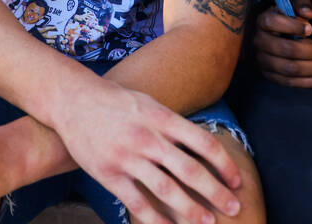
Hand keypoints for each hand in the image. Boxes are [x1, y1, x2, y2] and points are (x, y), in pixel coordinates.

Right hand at [53, 84, 242, 223]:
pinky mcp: (109, 174)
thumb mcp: (151, 104)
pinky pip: (137, 202)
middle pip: (190, 170)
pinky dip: (155, 219)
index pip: (204, 143)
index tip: (237, 181)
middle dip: (216, 191)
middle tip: (234, 207)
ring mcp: (128, 158)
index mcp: (162, 118)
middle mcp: (148, 138)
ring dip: (191, 209)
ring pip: (166, 190)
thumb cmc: (118, 102)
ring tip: (208, 222)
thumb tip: (203, 146)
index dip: (225, 165)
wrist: (74, 101)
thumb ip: (174, 125)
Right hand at [254, 0, 311, 87]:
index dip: (293, 26)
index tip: (311, 29)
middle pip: (286, 49)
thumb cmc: (287, 19)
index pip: (272, 22)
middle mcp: (259, 42)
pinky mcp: (271, 76)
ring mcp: (263, 61)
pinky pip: (291, 83)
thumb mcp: (293, 5)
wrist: (276, 36)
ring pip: (290, 69)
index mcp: (263, 21)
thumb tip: (309, 15)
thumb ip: (302, 4)